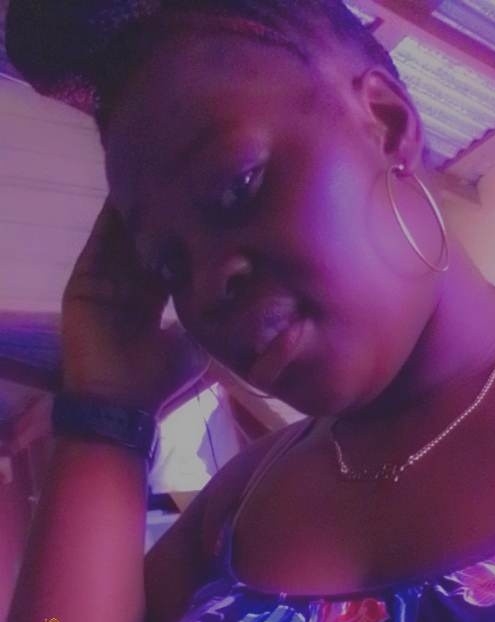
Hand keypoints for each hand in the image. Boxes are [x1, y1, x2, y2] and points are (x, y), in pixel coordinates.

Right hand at [60, 195, 208, 415]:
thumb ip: (209, 321)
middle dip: (165, 215)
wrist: (120, 406)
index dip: (189, 236)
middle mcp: (128, 288)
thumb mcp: (196, 347)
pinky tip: (130, 193)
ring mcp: (104, 283)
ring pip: (123, 238)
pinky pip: (99, 244)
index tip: (210, 208)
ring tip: (160, 173)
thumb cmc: (159, 383)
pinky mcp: (83, 283)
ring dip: (140, 210)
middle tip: (186, 179)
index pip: (172, 259)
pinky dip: (112, 220)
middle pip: (147, 243)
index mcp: (153, 303)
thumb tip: (241, 301)